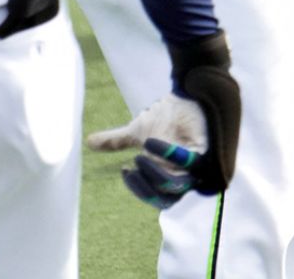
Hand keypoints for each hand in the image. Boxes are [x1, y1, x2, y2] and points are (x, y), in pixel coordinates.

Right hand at [88, 32, 240, 209]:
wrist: (185, 93)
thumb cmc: (166, 115)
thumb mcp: (138, 131)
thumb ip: (117, 141)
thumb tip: (89, 142)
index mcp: (171, 177)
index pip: (157, 199)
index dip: (139, 190)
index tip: (124, 170)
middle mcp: (185, 176)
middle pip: (167, 199)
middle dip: (146, 188)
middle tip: (131, 168)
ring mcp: (196, 165)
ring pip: (178, 185)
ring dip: (155, 174)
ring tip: (138, 156)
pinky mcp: (204, 150)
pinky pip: (188, 161)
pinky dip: (167, 154)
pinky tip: (150, 141)